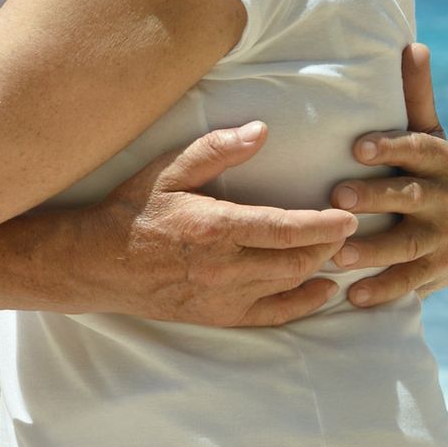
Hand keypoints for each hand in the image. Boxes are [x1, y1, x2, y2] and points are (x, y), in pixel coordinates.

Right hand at [84, 122, 358, 326]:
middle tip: (343, 228)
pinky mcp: (219, 315)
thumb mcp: (166, 171)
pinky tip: (323, 290)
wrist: (98, 263)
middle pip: (296, 260)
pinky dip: (304, 303)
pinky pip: (273, 315)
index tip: (349, 217)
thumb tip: (260, 131)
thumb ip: (214, 151)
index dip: (323, 225)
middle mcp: (223, 267)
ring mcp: (223, 296)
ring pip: (289, 284)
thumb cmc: (131, 211)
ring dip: (318, 267)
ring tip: (334, 249)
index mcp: (214, 227)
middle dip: (327, 244)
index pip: (285, 229)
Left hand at [329, 43, 447, 306]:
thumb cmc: (420, 168)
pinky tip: (353, 295)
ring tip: (337, 252)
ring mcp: (445, 237)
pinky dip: (383, 289)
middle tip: (338, 199)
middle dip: (377, 197)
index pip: (418, 148)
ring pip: (407, 244)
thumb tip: (412, 43)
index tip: (358, 147)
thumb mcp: (422, 133)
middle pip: (411, 196)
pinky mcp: (439, 270)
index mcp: (441, 159)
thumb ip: (414, 95)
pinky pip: (410, 282)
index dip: (391, 147)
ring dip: (373, 249)